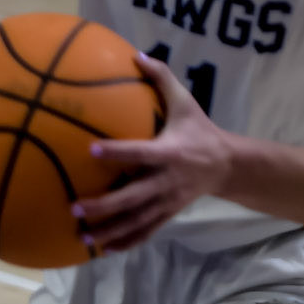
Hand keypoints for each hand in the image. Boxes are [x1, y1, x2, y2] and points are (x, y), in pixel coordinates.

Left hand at [73, 54, 230, 252]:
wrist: (228, 165)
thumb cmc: (200, 130)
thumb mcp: (186, 102)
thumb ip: (161, 79)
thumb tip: (136, 54)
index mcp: (170, 153)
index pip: (140, 153)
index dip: (117, 152)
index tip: (91, 149)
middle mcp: (167, 181)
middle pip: (133, 198)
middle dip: (105, 205)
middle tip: (75, 206)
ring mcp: (168, 202)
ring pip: (136, 221)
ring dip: (109, 231)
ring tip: (82, 236)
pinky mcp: (168, 214)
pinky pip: (146, 231)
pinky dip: (126, 242)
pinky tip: (103, 250)